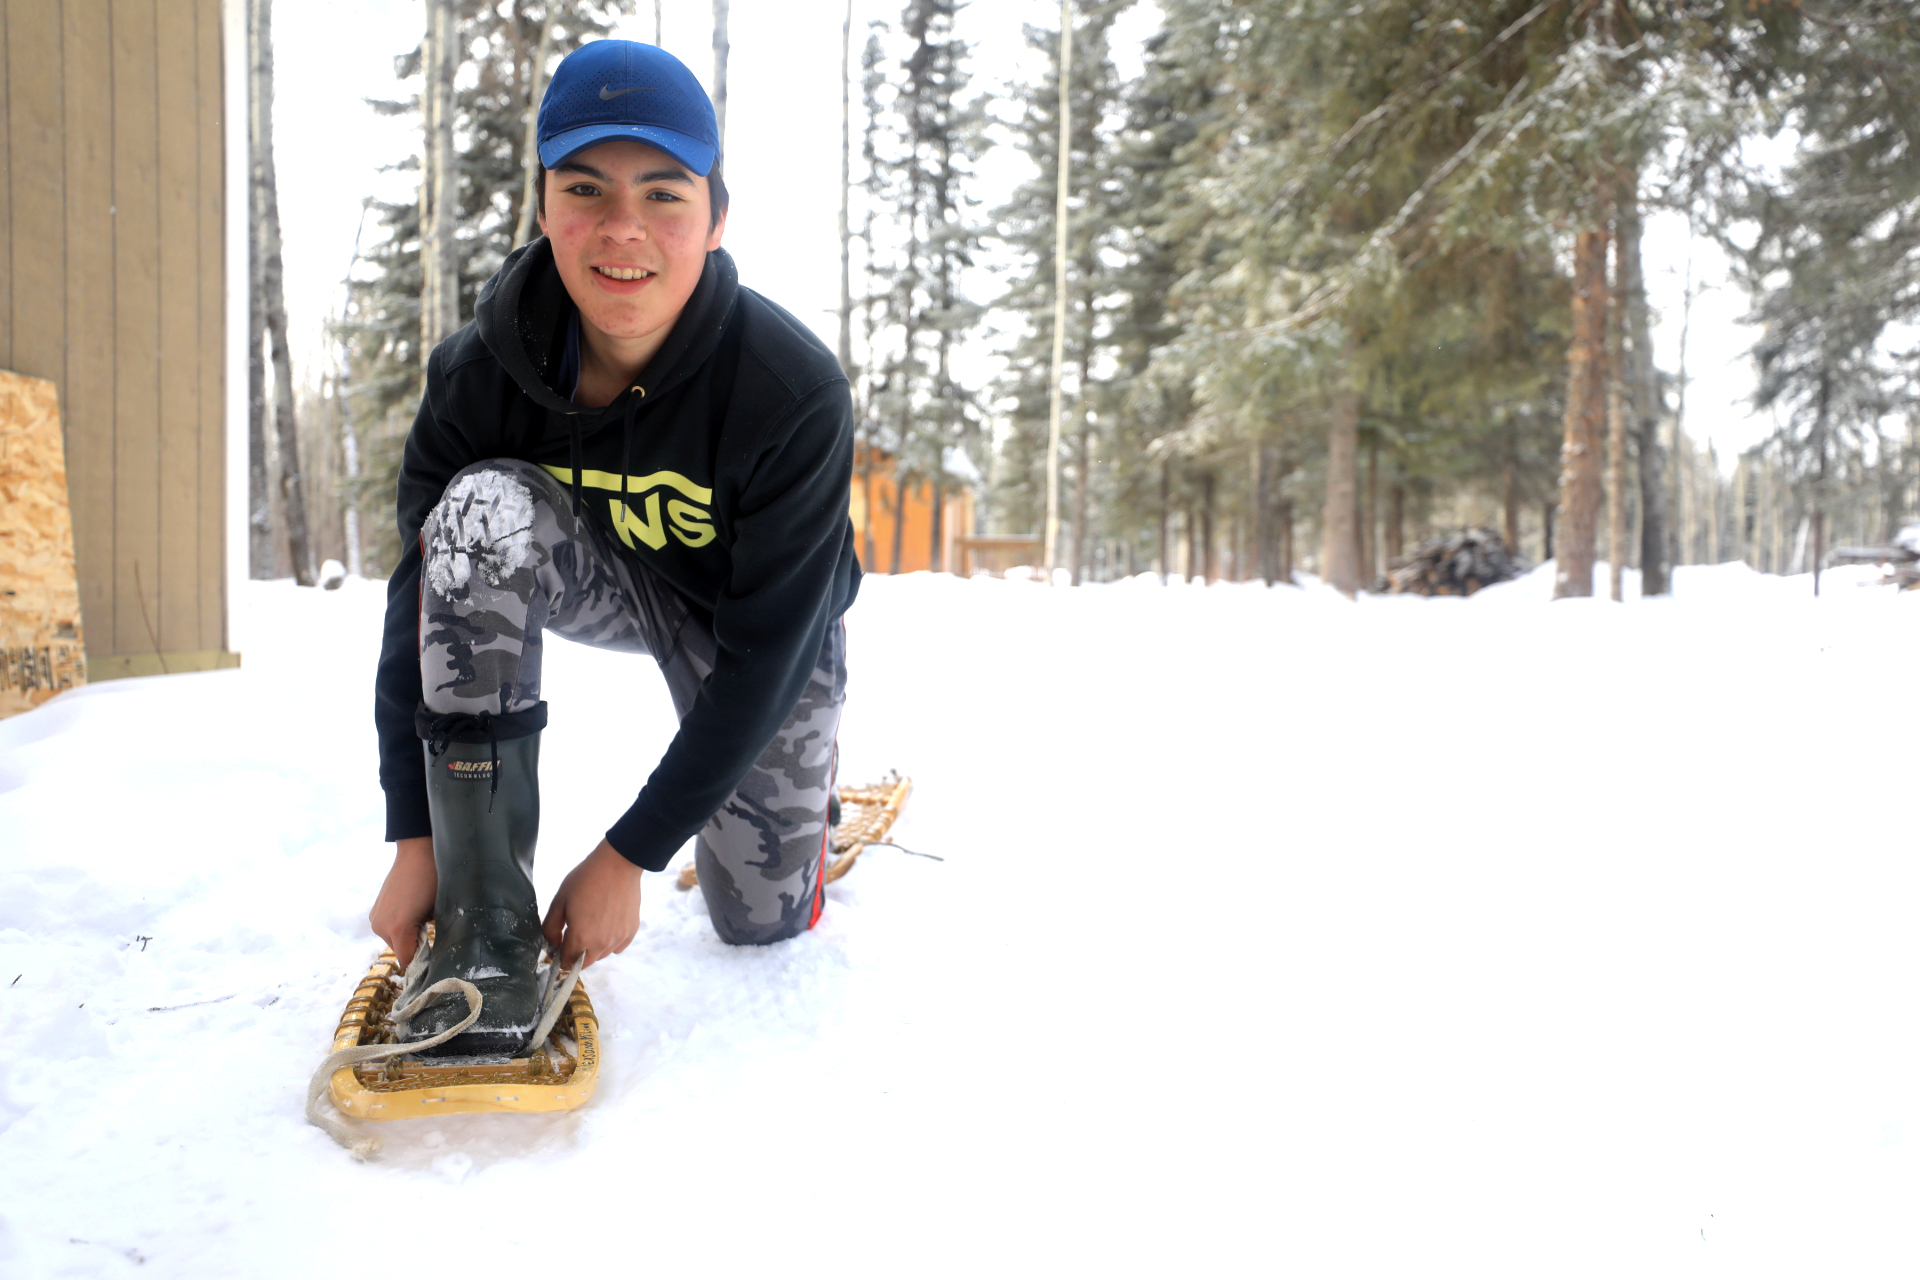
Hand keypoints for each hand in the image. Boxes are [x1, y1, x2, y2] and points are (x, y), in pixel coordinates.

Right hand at [370, 836, 436, 967]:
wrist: (417, 852)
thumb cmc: (433, 879)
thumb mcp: (437, 911)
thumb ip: (430, 935)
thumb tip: (431, 951)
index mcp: (397, 929)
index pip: (408, 960)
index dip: (421, 964)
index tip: (434, 964)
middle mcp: (380, 927)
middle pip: (401, 951)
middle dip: (415, 948)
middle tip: (433, 933)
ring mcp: (375, 918)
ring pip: (394, 940)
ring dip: (407, 936)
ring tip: (423, 918)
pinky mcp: (374, 911)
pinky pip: (388, 928)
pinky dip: (399, 927)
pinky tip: (412, 912)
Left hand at [542, 838, 643, 968]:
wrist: (618, 864)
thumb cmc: (585, 880)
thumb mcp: (559, 900)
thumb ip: (551, 927)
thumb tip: (552, 944)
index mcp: (581, 938)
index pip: (567, 962)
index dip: (560, 956)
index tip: (560, 943)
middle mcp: (601, 944)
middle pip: (585, 963)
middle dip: (576, 954)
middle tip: (575, 933)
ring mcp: (619, 939)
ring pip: (602, 955)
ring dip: (594, 948)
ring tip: (593, 925)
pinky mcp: (631, 931)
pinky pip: (618, 947)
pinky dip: (611, 942)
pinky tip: (608, 924)